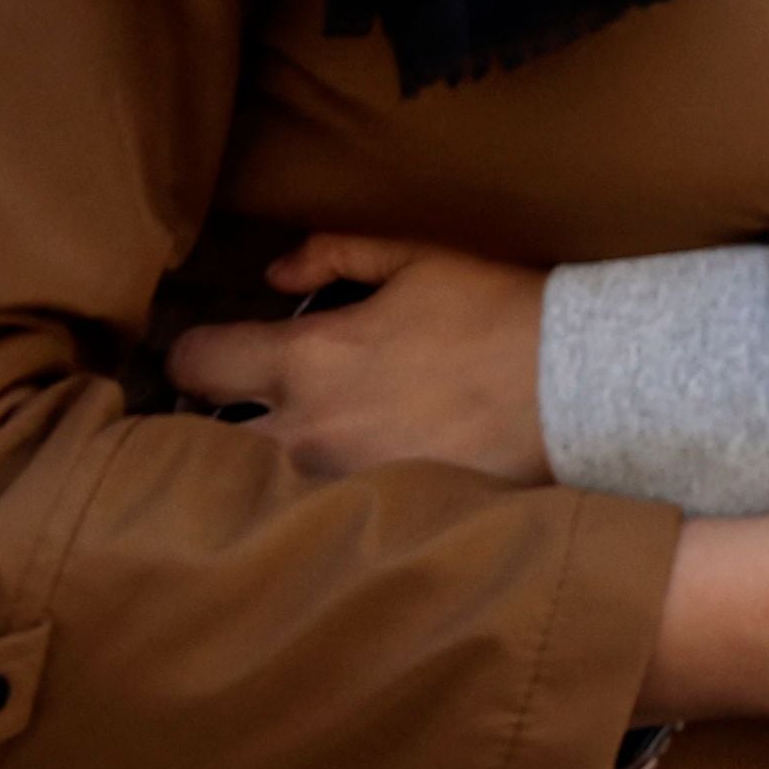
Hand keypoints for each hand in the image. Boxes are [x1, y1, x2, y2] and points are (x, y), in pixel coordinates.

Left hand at [165, 233, 551, 481]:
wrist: (575, 385)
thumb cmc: (497, 310)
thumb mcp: (418, 256)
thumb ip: (334, 252)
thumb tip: (275, 275)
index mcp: (308, 358)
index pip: (196, 364)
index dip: (193, 352)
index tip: (213, 350)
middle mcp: (307, 429)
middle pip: (206, 440)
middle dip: (215, 419)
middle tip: (240, 405)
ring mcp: (339, 483)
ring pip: (257, 483)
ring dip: (261, 462)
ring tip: (285, 445)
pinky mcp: (377, 516)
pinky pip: (316, 509)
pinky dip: (314, 494)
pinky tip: (337, 476)